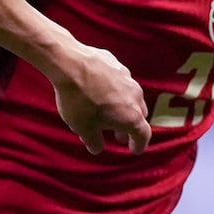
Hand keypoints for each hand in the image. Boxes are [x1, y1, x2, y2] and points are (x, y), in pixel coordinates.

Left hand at [49, 38, 149, 153]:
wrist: (70, 63)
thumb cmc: (78, 100)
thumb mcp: (83, 128)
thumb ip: (93, 141)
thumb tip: (97, 148)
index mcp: (131, 117)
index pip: (143, 135)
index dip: (139, 144)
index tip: (134, 150)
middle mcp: (135, 97)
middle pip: (139, 116)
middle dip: (130, 128)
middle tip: (118, 135)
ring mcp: (128, 79)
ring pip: (131, 98)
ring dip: (122, 109)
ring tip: (108, 113)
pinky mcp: (118, 65)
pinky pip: (120, 83)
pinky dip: (114, 92)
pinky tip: (100, 93)